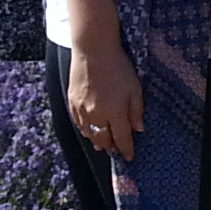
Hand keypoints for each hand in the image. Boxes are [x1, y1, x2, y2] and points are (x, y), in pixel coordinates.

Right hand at [67, 35, 144, 160]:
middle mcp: (96, 115)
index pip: (122, 138)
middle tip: (116, 153)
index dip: (126, 150)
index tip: (130, 158)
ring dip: (97, 141)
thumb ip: (136, 111)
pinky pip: (78, 124)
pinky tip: (89, 132)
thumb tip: (138, 130)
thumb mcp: (135, 88)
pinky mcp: (72, 103)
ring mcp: (81, 110)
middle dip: (111, 148)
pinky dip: (85, 131)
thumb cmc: (118, 67)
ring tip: (103, 146)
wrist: (92, 50)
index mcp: (115, 112)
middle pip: (104, 140)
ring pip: (89, 134)